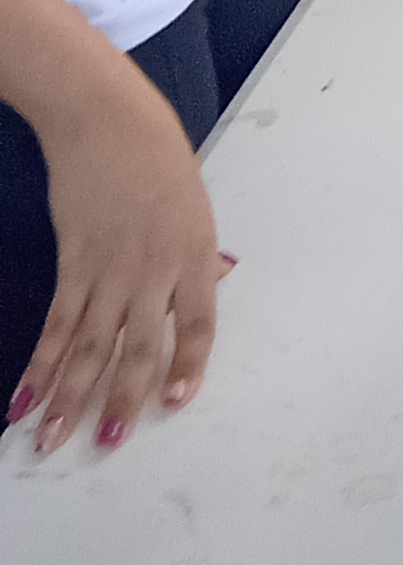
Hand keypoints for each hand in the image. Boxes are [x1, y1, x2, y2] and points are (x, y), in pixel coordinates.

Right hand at [12, 64, 221, 457]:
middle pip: (137, 347)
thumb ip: (199, 257)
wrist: (107, 120)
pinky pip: (56, 323)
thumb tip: (215, 287)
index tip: (174, 403)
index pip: (198, 324)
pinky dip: (39, 364)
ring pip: (88, 346)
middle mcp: (155, 268)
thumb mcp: (196, 207)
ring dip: (68, 398)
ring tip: (51, 439)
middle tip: (106, 443)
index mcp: (197, 254)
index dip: (186, 366)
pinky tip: (25, 398)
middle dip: (120, 400)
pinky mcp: (72, 263)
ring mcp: (109, 268)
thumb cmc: (159, 159)